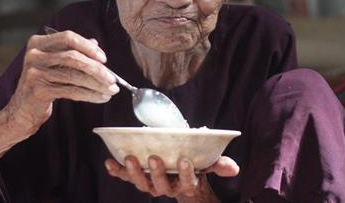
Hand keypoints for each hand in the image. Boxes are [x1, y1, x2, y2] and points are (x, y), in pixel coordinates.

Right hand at [6, 30, 118, 131]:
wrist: (21, 111)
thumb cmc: (43, 85)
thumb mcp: (55, 64)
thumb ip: (72, 52)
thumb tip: (95, 44)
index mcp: (38, 42)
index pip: (68, 37)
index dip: (88, 47)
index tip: (104, 59)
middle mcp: (34, 54)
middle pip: (73, 57)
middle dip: (97, 68)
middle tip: (113, 79)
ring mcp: (34, 72)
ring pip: (74, 75)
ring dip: (97, 84)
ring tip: (111, 90)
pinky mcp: (38, 90)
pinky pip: (71, 90)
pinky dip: (90, 94)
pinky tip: (101, 98)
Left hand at [105, 155, 238, 201]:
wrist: (181, 170)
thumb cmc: (195, 163)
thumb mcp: (209, 163)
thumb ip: (219, 164)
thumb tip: (234, 169)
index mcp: (186, 183)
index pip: (187, 181)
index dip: (185, 174)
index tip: (185, 160)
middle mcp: (168, 186)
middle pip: (160, 185)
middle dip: (157, 173)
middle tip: (154, 158)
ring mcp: (152, 183)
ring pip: (142, 184)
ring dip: (134, 173)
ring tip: (130, 159)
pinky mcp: (139, 176)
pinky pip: (126, 177)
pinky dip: (117, 171)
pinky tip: (109, 162)